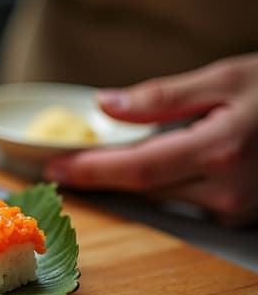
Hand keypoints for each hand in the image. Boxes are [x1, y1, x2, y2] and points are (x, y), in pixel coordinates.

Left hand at [44, 53, 257, 226]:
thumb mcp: (225, 78)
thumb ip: (161, 97)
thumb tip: (105, 105)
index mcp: (220, 150)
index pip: (137, 168)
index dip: (91, 170)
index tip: (54, 168)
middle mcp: (228, 189)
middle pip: (144, 187)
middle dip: (102, 175)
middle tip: (65, 163)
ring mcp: (237, 208)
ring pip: (163, 196)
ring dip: (134, 178)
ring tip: (111, 157)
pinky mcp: (241, 215)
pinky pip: (186, 200)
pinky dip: (165, 183)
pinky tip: (160, 164)